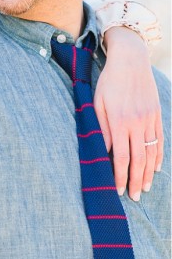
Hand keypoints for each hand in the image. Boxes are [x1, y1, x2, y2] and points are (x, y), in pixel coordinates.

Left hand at [96, 27, 163, 200]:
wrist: (131, 61)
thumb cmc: (109, 82)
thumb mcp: (98, 103)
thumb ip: (101, 128)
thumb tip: (103, 151)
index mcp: (119, 122)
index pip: (120, 157)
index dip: (119, 175)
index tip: (117, 189)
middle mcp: (137, 123)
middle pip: (138, 160)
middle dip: (135, 180)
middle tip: (133, 196)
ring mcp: (150, 120)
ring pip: (151, 153)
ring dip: (148, 173)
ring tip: (144, 188)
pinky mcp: (157, 115)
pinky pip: (159, 140)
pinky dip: (158, 156)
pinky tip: (156, 168)